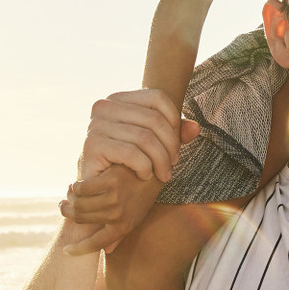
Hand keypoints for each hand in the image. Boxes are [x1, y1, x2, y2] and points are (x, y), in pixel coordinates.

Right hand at [60, 90, 197, 254]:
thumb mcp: (154, 145)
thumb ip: (174, 133)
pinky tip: (145, 176)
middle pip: (153, 119)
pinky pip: (132, 153)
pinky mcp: (92, 145)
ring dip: (161, 160)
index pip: (156, 97)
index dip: (174, 120)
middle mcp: (103, 106)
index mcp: (117, 99)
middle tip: (173, 164)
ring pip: (145, 138)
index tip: (177, 143)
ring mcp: (95, 125)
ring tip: (164, 174)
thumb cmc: (128, 164)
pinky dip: (145, 167)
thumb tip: (195, 128)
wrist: (98, 191)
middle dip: (170, 144)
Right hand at [61, 168, 167, 254]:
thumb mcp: (136, 216)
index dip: (78, 250)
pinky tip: (78, 183)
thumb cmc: (143, 194)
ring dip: (71, 197)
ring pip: (79, 202)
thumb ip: (120, 234)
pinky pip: (83, 187)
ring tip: (70, 191)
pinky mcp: (112, 181)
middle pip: (81, 219)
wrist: (158, 170)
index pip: (95, 245)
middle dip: (68, 212)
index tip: (66, 251)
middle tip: (65, 204)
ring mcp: (115, 198)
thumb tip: (108, 251)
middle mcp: (118, 216)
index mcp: (123, 227)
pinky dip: (78, 185)